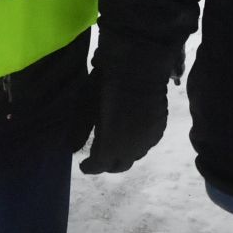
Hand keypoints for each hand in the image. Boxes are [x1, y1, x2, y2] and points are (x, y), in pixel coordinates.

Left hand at [78, 35, 177, 174]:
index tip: (84, 165)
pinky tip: (131, 134)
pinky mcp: (159, 128)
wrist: (139, 65)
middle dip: (108, 165)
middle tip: (99, 159)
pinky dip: (138, 142)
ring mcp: (148, 139)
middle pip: (119, 165)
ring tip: (115, 146)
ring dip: (124, 154)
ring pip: (135, 156)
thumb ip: (80, 130)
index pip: (100, 165)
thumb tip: (73, 148)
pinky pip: (147, 143)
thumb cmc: (106, 83)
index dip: (91, 167)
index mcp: (110, 144)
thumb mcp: (86, 105)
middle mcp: (131, 148)